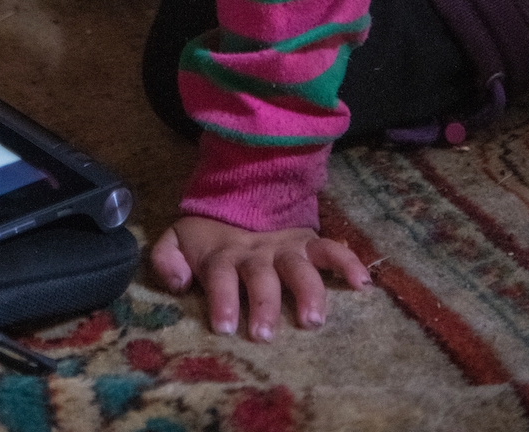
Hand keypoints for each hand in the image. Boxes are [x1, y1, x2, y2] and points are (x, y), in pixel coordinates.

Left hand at [151, 215, 370, 340]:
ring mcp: (284, 247)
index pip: (220, 277)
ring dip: (307, 291)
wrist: (239, 194)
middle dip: (263, 304)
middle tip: (264, 333)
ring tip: (312, 319)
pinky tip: (362, 283)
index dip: (222, 300)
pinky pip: (330, 249)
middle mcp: (255, 253)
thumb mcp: (177, 239)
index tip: (225, 327)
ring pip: (298, 268)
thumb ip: (166, 258)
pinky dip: (347, 262)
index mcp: (222, 255)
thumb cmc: (208, 235)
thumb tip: (179, 281)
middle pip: (261, 277)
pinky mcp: (307, 242)